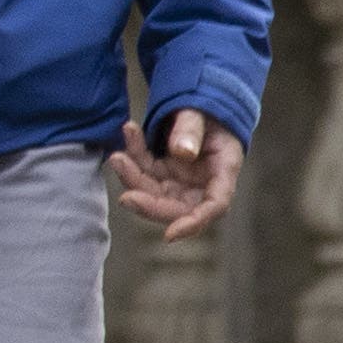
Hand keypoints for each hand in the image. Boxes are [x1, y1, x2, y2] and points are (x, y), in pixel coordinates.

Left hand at [109, 109, 245, 242]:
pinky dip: (133, 156)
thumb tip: (182, 152)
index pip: (214, 206)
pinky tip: (129, 132)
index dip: (193, 223)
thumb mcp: (202, 113)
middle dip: (148, 202)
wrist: (201, 107)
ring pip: (153, 192)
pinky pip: (143, 171)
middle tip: (125, 195)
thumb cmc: (209, 112)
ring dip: (132, 176)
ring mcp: (180, 181)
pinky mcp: (162, 174)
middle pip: (175, 206)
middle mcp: (202, 184)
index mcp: (224, 171)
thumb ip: (191, 129)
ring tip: (118, 155)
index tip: (169, 235)